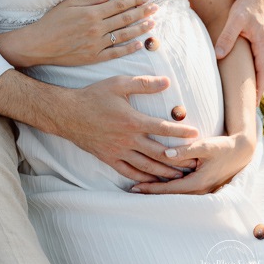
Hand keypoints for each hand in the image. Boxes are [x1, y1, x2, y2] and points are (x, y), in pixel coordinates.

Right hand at [3, 0, 157, 66]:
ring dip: (140, 28)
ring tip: (153, 23)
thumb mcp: (69, 4)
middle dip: (143, 12)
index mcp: (91, 13)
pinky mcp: (94, 57)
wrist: (38, 45)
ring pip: (124, 35)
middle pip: (125, 19)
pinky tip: (139, 44)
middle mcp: (96, 28)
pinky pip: (115, 52)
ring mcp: (96, 44)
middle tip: (156, 8)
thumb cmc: (52, 22)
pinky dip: (128, 48)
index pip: (119, 5)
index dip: (135, 1)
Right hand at [54, 75, 198, 181]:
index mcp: (132, 121)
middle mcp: (127, 139)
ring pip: (145, 166)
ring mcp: (117, 151)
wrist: (67, 113)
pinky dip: (142, 178)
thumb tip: (167, 81)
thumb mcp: (119, 84)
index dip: (181, 132)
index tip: (196, 134)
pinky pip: (128, 172)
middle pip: (158, 153)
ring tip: (179, 176)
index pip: (163, 128)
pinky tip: (153, 181)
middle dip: (178, 159)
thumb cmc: (94, 96)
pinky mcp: (108, 158)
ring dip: (163, 172)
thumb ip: (144, 83)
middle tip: (194, 164)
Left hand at [130, 133, 255, 194]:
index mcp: (198, 182)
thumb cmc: (224, 147)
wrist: (242, 152)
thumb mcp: (206, 145)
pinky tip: (160, 183)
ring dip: (160, 191)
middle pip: (170, 195)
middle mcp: (199, 190)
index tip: (135, 188)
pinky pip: (183, 190)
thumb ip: (186, 150)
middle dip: (152, 192)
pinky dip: (169, 188)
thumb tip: (166, 154)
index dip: (151, 189)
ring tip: (142, 188)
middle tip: (132, 190)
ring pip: (176, 194)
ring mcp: (202, 190)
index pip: (169, 189)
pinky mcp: (203, 186)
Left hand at [214, 0, 263, 103]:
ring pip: (261, 66)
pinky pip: (258, 58)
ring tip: (248, 94)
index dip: (258, 89)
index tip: (254, 103)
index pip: (262, 73)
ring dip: (256, 80)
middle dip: (258, 89)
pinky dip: (255, 69)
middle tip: (251, 105)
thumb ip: (227, 37)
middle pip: (263, 73)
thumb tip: (219, 54)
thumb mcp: (235, 20)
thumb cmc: (247, 6)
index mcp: (262, 45)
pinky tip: (247, 73)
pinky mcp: (260, 39)